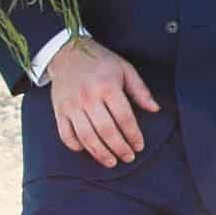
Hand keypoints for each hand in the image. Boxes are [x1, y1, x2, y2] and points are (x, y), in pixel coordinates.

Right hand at [40, 31, 157, 167]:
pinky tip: (87, 150)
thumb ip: (140, 90)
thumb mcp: (125, 69)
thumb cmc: (100, 61)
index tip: (139, 146)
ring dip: (100, 153)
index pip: (124, 118)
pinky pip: (66, 134)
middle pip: (106, 131)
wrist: (67, 52)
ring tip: (112, 162)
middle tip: (128, 158)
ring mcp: (71, 105)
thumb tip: (156, 109)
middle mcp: (88, 97)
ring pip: (86, 136)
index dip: (133, 135)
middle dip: (119, 148)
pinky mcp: (59, 110)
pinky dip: (76, 146)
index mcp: (107, 86)